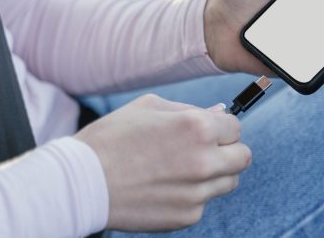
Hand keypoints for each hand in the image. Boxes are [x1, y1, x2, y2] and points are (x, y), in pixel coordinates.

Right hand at [76, 95, 250, 230]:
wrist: (80, 183)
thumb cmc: (111, 139)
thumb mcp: (149, 107)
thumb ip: (189, 110)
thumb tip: (219, 114)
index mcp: (197, 128)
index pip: (236, 127)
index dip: (221, 128)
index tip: (208, 131)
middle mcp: (204, 161)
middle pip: (243, 157)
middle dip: (228, 151)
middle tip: (206, 150)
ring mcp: (197, 192)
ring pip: (229, 181)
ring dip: (215, 174)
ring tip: (182, 169)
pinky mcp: (187, 216)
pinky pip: (205, 202)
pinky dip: (193, 195)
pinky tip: (166, 187)